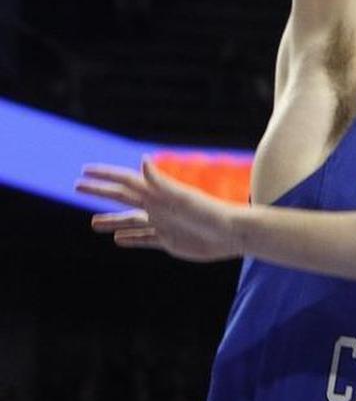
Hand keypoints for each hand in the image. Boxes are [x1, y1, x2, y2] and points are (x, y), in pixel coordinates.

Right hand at [77, 161, 244, 261]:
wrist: (233, 233)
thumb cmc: (211, 213)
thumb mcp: (184, 197)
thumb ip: (161, 182)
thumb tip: (142, 160)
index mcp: (158, 194)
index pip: (125, 181)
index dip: (105, 176)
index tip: (84, 171)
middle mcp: (157, 207)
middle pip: (122, 198)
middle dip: (100, 193)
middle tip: (78, 187)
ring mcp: (162, 223)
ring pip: (130, 221)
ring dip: (112, 221)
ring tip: (93, 223)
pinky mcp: (169, 240)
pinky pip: (144, 239)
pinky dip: (130, 239)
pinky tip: (118, 240)